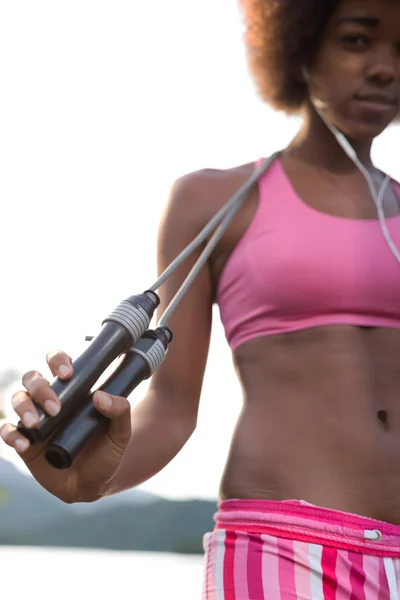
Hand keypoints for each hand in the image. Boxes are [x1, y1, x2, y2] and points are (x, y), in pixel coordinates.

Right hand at [0, 350, 131, 502]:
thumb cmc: (107, 452)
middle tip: (56, 408)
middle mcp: (50, 399)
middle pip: (33, 377)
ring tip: (35, 425)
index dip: (58, 360)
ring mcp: (35, 419)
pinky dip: (10, 435)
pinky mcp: (24, 440)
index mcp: (73, 390)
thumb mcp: (120, 434)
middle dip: (40, 388)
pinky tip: (23, 445)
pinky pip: (7, 431)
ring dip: (23, 407)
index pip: (58, 362)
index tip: (67, 373)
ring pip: (17, 398)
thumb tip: (99, 396)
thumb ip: (120, 413)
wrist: (93, 484)